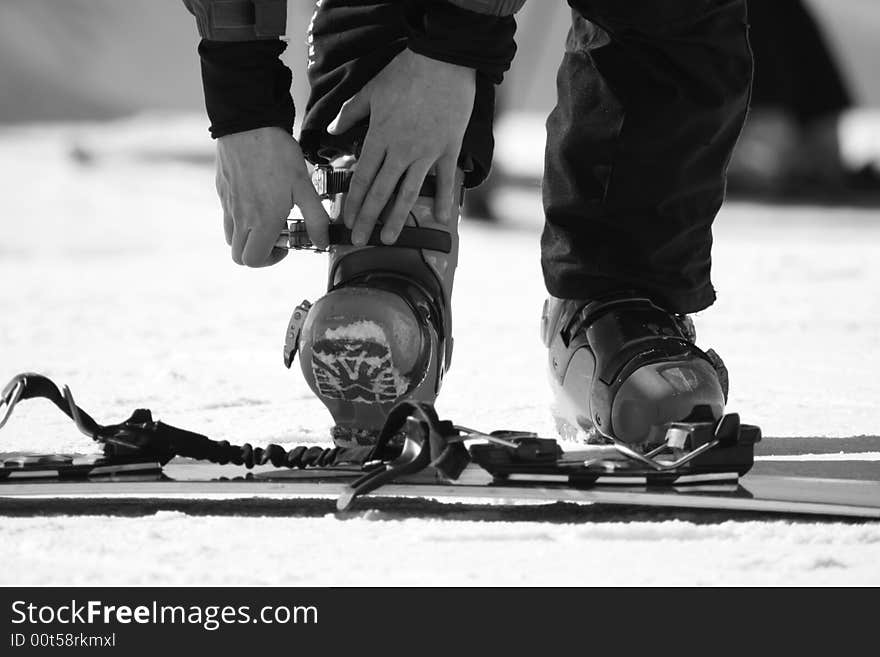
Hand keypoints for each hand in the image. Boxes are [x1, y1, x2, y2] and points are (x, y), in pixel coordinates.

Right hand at [215, 127, 329, 266]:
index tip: (285, 245)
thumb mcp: (305, 187)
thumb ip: (316, 218)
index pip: (255, 260)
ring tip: (266, 218)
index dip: (271, 259)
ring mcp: (228, 204)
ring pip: (230, 237)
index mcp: (262, 221)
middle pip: (239, 256)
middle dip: (258, 253)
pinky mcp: (222, 190)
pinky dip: (239, 217)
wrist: (248, 123)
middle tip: (275, 236)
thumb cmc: (278, 154)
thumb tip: (323, 242)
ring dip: (247, 237)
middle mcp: (241, 217)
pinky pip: (227, 214)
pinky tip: (256, 198)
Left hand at [328, 49, 474, 245]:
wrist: (443, 60)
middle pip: (381, 192)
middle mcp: (401, 150)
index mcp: (380, 137)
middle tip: (360, 240)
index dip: (354, 202)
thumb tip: (333, 129)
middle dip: (368, 219)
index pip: (363, 178)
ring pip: (409, 192)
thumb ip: (351, 113)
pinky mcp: (448, 149)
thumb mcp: (372, 91)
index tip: (346, 221)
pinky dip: (443, 199)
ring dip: (398, 218)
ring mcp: (426, 152)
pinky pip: (445, 180)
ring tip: (390, 239)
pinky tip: (439, 217)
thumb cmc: (406, 72)